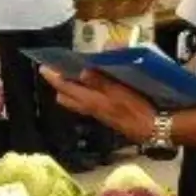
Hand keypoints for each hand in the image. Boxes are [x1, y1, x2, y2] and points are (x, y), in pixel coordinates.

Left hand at [40, 67, 156, 145]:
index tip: (44, 67)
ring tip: (70, 75)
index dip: (54, 77)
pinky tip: (88, 85)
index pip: (66, 88)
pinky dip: (81, 93)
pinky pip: (85, 103)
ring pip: (74, 101)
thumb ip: (101, 82)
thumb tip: (82, 72)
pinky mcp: (104, 114)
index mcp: (91, 101)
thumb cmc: (137, 109)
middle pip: (65, 97)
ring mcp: (96, 113)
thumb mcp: (120, 92)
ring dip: (69, 89)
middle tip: (56, 70)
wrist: (150, 128)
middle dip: (59, 84)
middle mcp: (90, 108)